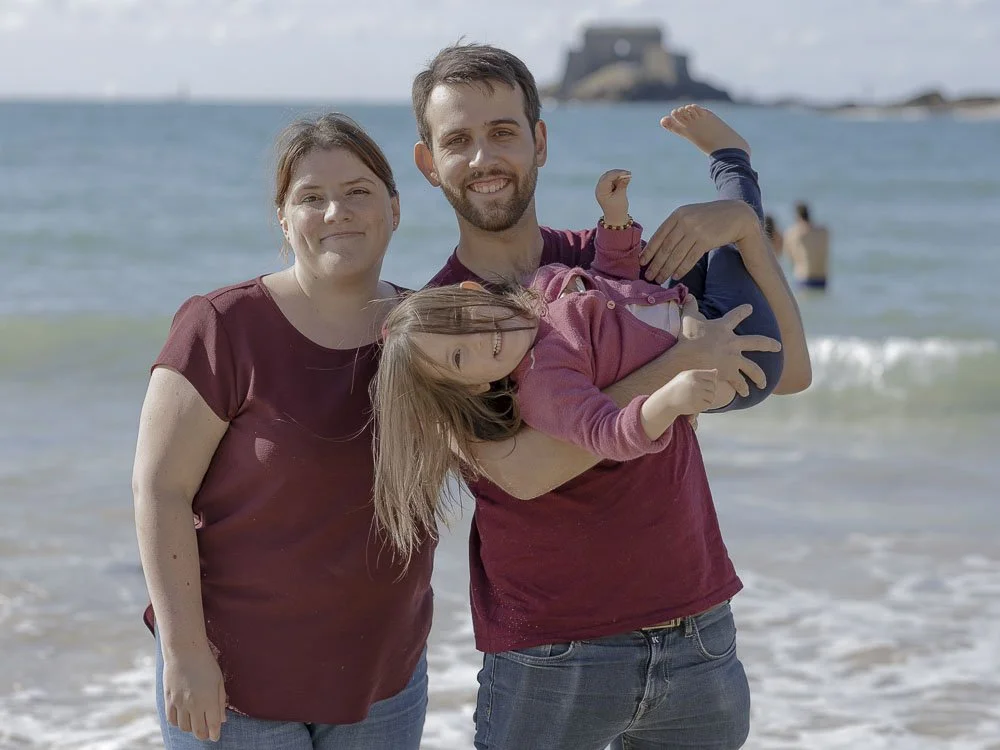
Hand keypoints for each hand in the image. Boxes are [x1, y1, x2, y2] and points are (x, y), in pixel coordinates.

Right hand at [162, 643, 226, 741]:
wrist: (184, 650)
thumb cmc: (206, 663)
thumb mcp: (219, 681)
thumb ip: (220, 702)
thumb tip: (222, 719)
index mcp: (209, 700)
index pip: (212, 725)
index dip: (214, 734)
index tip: (215, 737)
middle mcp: (194, 705)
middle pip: (198, 730)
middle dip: (204, 735)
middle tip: (206, 734)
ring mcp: (179, 703)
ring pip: (184, 727)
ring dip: (191, 729)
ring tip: (195, 724)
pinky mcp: (168, 699)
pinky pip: (171, 719)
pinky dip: (177, 723)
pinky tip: (183, 718)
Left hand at [595, 169, 630, 225]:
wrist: (615, 218)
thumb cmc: (617, 209)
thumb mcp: (621, 196)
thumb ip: (623, 185)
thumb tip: (627, 175)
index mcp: (601, 191)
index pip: (607, 178)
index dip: (617, 173)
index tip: (627, 173)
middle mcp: (599, 189)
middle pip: (607, 176)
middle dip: (617, 173)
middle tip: (628, 174)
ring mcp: (602, 189)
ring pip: (609, 177)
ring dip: (618, 176)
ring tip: (627, 178)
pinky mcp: (606, 189)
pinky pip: (611, 180)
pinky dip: (617, 179)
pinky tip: (624, 180)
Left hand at [639, 199, 758, 283]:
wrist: (735, 215)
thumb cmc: (708, 218)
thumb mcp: (689, 216)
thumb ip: (675, 227)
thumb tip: (657, 247)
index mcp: (677, 215)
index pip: (659, 235)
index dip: (649, 250)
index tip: (641, 262)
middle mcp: (684, 221)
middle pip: (666, 247)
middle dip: (655, 264)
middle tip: (648, 276)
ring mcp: (695, 230)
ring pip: (676, 255)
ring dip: (666, 269)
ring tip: (659, 279)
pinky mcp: (706, 240)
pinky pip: (690, 258)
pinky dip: (681, 268)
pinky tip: (675, 276)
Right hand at [659, 369, 717, 414]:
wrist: (666, 400)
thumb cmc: (676, 387)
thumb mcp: (686, 375)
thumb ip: (702, 373)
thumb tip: (716, 371)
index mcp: (693, 374)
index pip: (712, 376)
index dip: (712, 380)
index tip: (707, 383)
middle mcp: (696, 383)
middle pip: (713, 386)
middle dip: (710, 390)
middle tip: (702, 392)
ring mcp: (697, 395)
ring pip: (712, 396)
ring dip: (708, 398)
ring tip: (700, 398)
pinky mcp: (697, 404)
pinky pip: (708, 404)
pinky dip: (705, 404)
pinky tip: (697, 402)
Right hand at [674, 304, 780, 397]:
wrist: (689, 359)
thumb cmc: (688, 339)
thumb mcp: (689, 319)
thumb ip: (690, 306)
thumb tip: (688, 294)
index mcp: (724, 327)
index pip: (737, 315)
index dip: (744, 311)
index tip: (750, 308)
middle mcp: (734, 343)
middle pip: (757, 342)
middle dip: (769, 344)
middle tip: (778, 347)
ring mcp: (733, 359)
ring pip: (753, 368)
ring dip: (760, 376)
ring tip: (764, 382)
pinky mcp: (729, 373)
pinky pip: (739, 382)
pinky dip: (742, 388)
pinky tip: (746, 393)